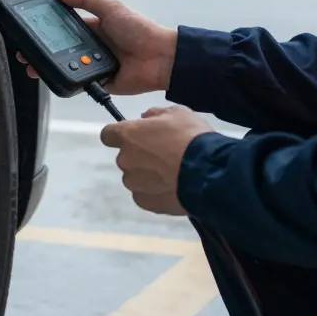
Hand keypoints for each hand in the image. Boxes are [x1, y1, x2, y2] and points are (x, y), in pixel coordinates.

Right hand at [17, 0, 177, 94]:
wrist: (160, 58)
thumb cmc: (140, 30)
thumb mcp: (112, 7)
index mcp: (93, 27)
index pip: (63, 27)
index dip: (46, 28)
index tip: (29, 29)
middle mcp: (91, 46)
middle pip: (59, 49)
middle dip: (40, 51)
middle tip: (23, 53)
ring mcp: (93, 64)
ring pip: (64, 66)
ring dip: (47, 66)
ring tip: (32, 66)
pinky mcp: (98, 81)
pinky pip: (78, 82)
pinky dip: (66, 80)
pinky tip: (53, 78)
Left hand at [99, 104, 214, 215]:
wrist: (208, 173)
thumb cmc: (191, 138)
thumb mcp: (177, 113)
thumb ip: (155, 114)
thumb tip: (144, 118)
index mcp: (129, 135)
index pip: (108, 134)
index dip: (119, 134)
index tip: (133, 136)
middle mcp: (125, 159)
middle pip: (126, 157)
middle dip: (140, 156)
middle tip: (164, 155)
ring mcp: (133, 183)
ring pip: (135, 177)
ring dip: (147, 175)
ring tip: (172, 174)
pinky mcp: (144, 202)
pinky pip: (145, 194)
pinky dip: (155, 191)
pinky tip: (173, 187)